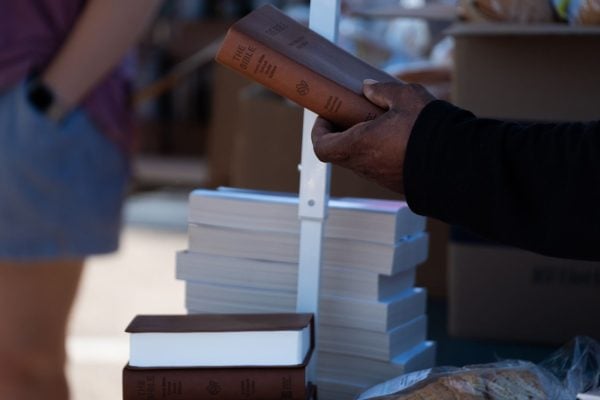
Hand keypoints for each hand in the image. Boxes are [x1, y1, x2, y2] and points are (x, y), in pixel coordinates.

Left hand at [311, 80, 434, 192]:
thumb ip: (382, 91)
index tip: (327, 117)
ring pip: (360, 160)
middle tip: (352, 115)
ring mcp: (380, 178)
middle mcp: (365, 166)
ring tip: (379, 123)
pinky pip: (379, 167)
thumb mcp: (406, 97)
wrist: (459, 164)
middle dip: (341, 133)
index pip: (322, 146)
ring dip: (362, 142)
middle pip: (339, 152)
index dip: (319, 131)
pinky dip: (379, 152)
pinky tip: (397, 137)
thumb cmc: (429, 130)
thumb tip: (368, 88)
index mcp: (359, 145)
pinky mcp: (396, 184)